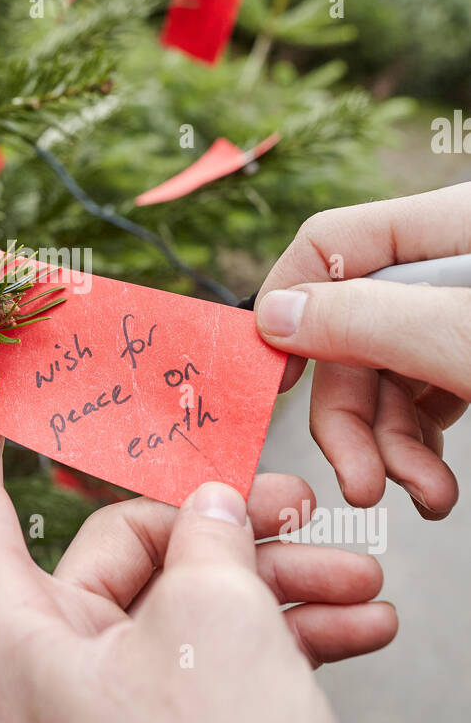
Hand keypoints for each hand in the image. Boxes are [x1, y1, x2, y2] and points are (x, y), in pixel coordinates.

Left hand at [0, 419, 394, 722]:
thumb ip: (211, 537)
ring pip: (187, 610)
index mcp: (18, 639)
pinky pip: (215, 666)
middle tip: (297, 504)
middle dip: (223, 527)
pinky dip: (283, 642)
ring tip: (357, 574)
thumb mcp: (219, 623)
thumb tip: (212, 508)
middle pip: (123, 553)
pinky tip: (357, 628)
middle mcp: (52, 677)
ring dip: (277, 586)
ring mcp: (112, 721)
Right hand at [255, 186, 470, 518]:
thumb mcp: (467, 336)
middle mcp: (449, 266)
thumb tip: (276, 315)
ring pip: (391, 375)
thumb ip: (370, 321)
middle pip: (355, 330)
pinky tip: (435, 485)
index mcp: (447, 225)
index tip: (271, 381)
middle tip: (362, 485)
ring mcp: (464, 315)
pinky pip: (429, 394)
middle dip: (354, 416)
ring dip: (392, 447)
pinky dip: (423, 444)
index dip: (288, 308)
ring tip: (428, 497)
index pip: (330, 245)